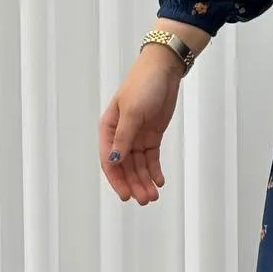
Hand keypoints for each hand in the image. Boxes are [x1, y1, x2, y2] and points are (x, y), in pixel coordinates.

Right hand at [99, 46, 183, 203]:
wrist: (164, 71)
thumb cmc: (143, 85)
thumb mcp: (132, 111)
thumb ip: (124, 137)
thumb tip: (114, 160)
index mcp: (108, 128)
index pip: (109, 160)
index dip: (117, 179)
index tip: (126, 195)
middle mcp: (120, 135)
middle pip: (125, 166)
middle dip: (134, 184)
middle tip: (144, 200)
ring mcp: (137, 136)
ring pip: (139, 165)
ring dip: (145, 181)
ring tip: (153, 196)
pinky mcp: (151, 136)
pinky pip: (151, 158)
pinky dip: (154, 171)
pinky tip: (160, 182)